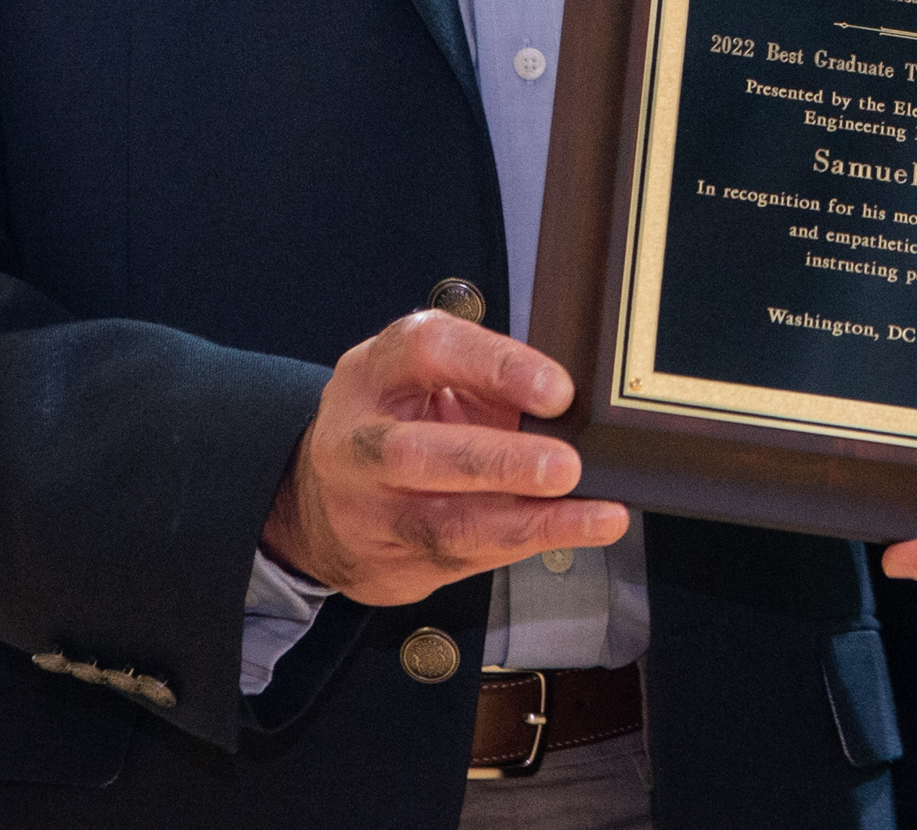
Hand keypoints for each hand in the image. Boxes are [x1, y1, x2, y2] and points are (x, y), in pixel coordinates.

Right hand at [262, 311, 626, 603]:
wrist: (324, 496)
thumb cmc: (397, 416)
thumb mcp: (430, 374)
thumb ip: (487, 378)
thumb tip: (569, 402)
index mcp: (376, 370)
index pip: (431, 352)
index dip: (499, 367)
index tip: (559, 390)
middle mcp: (359, 441)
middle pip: (421, 455)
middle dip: (500, 463)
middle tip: (566, 466)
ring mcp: (364, 511)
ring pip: (444, 525)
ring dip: (528, 522)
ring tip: (592, 515)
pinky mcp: (385, 564)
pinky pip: (461, 561)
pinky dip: (522, 546)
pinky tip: (569, 534)